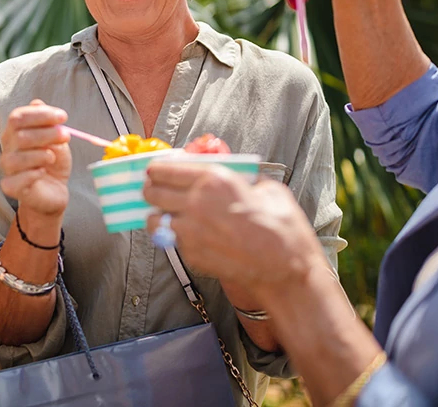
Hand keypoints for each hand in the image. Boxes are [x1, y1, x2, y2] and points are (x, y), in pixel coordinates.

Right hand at [0, 100, 70, 216]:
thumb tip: (37, 102)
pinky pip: (15, 180)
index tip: (63, 117)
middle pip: (20, 136)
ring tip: (53, 157)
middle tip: (65, 136)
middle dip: (46, 134)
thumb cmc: (53, 161)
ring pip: (16, 159)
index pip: (18, 117)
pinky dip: (32, 174)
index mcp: (15, 132)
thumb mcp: (56, 138)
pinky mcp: (11, 187)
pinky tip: (43, 172)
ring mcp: (8, 169)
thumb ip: (47, 122)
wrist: (54, 189)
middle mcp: (8, 148)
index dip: (41, 115)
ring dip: (40, 155)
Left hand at [142, 161, 327, 298]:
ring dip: (159, 215)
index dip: (157, 170)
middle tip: (158, 191)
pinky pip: (171, 240)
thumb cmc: (281, 226)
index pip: (163, 169)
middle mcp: (195, 204)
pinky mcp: (191, 255)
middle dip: (152, 190)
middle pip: (151, 192)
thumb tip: (225, 173)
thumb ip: (238, 177)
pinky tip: (192, 234)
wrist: (286, 269)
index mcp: (212, 179)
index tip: (156, 171)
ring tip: (172, 215)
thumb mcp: (265, 187)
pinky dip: (176, 236)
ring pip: (153, 219)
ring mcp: (189, 232)